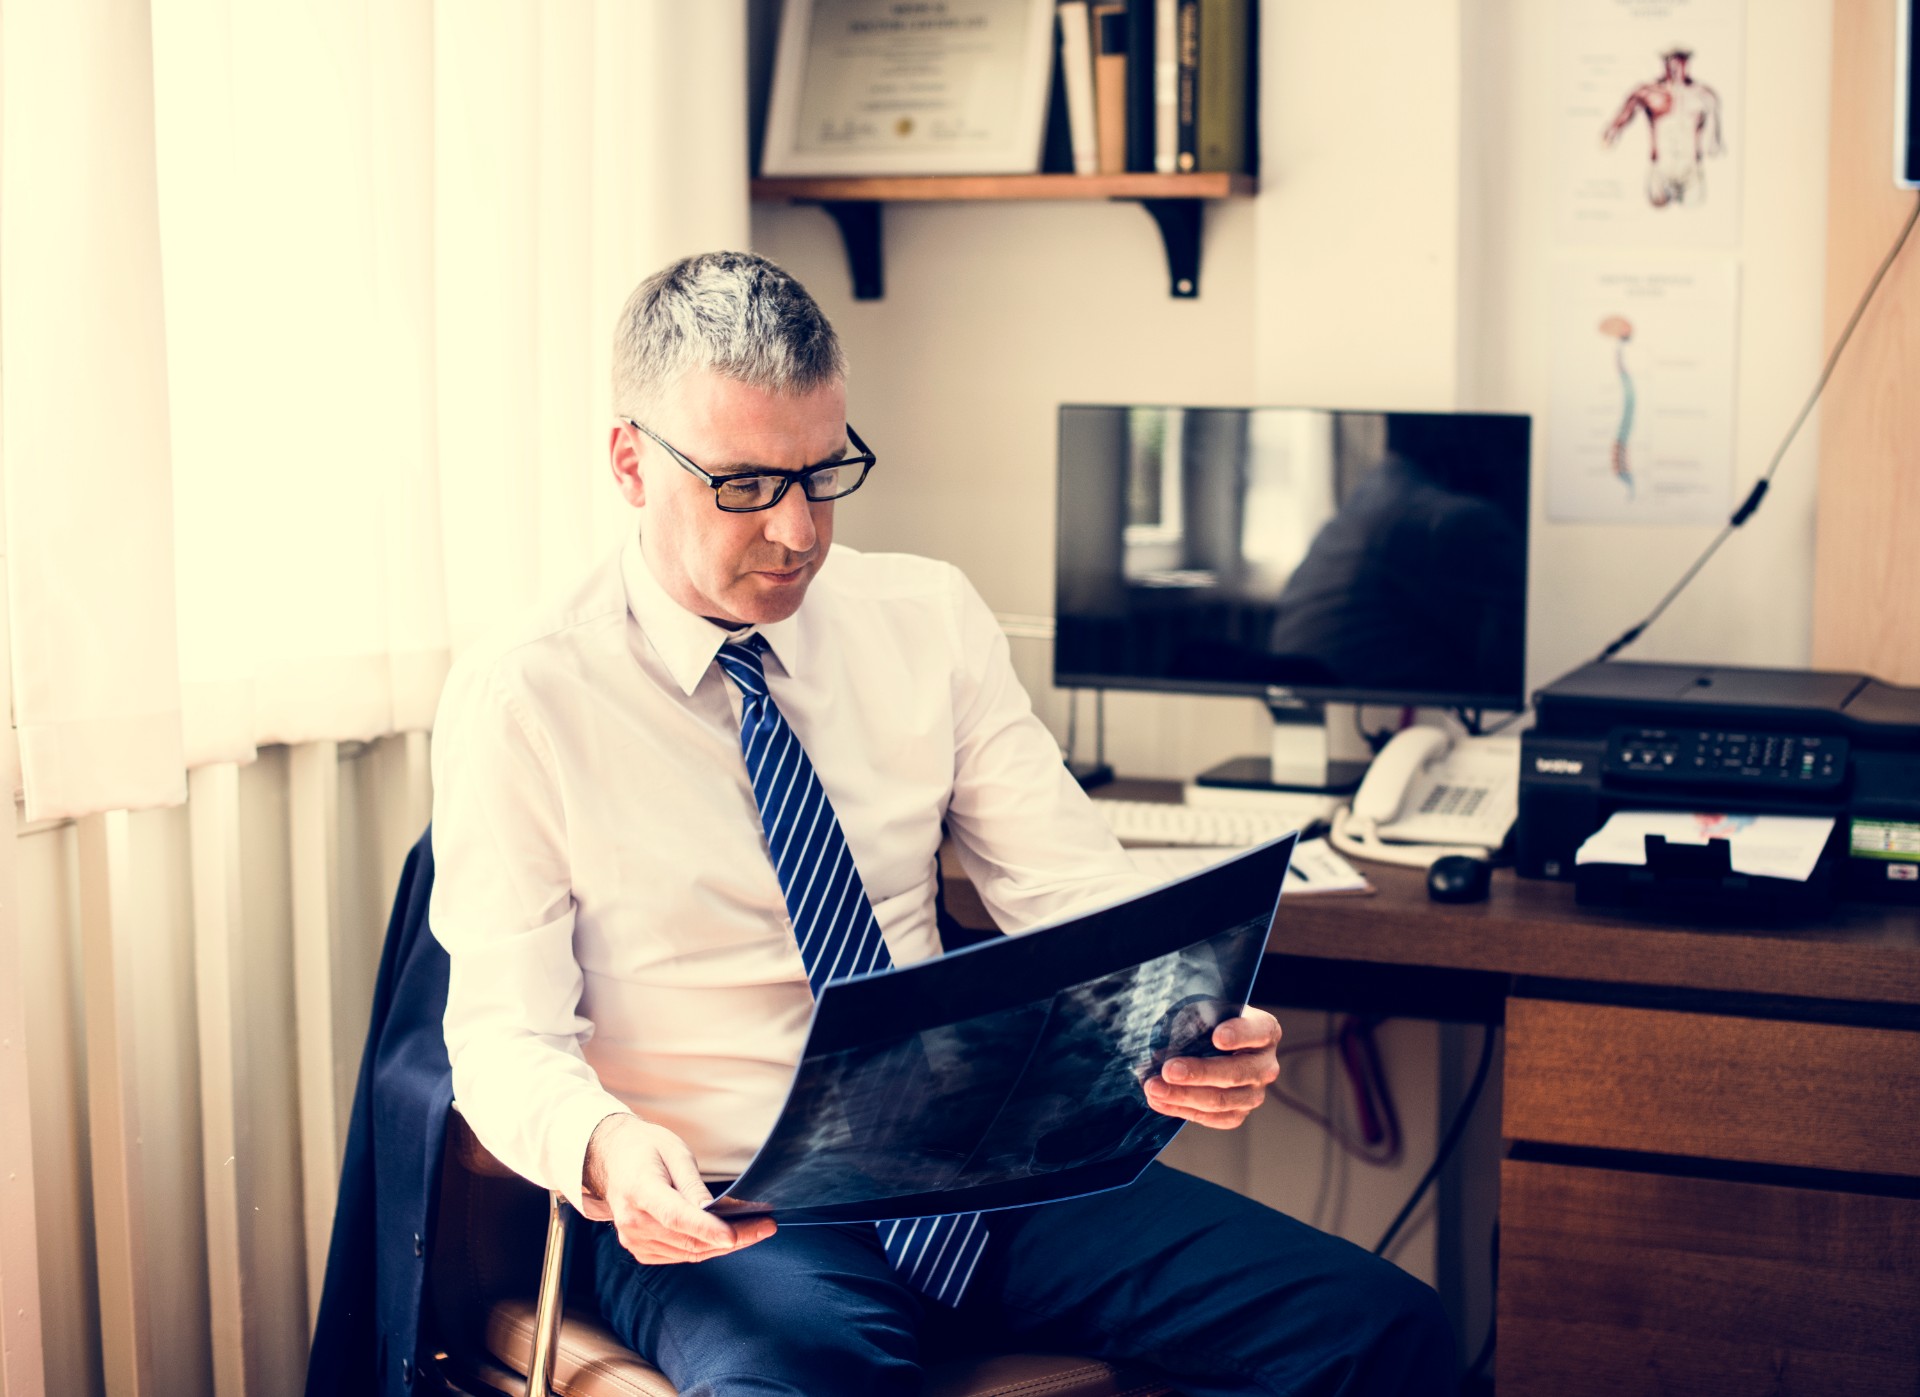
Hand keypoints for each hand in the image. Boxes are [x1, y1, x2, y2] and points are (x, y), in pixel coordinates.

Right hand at [583, 1114, 775, 1264]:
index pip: (675, 1216)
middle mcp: (632, 1221)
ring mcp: (634, 1240)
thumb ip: (693, 1184)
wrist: (613, 1158)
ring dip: (723, 1246)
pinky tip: (726, 1237)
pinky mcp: (640, 1249)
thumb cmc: (645, 1149)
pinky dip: (705, 1248)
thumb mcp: (674, 1152)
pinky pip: (679, 1255)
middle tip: (765, 1227)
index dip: (706, 1228)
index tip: (734, 1235)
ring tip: (754, 1230)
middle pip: (688, 1239)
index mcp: (639, 1190)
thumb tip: (713, 1210)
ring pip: (688, 1252)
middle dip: (733, 1238)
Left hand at [1143, 1007, 1280, 1129]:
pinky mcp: (1238, 1113)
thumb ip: (1198, 1018)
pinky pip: (1213, 1118)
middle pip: (1236, 1073)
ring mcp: (1254, 1093)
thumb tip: (1168, 1040)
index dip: (1239, 1034)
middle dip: (1200, 1073)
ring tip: (1154, 1088)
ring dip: (1183, 1096)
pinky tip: (1159, 1101)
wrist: (1216, 1044)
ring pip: (1221, 1101)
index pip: (1258, 1031)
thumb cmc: (1210, 1021)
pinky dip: (1182, 1110)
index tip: (1217, 1037)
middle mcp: (1265, 1065)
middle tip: (1169, 1070)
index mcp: (1265, 1031)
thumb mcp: (1209, 1009)